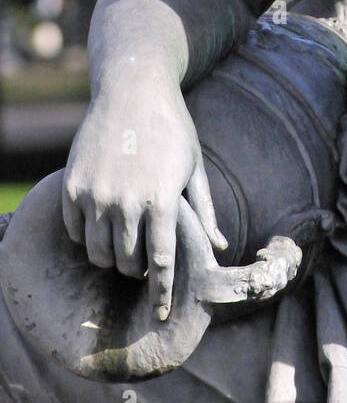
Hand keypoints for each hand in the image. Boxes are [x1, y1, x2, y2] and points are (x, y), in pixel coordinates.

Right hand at [62, 76, 226, 320]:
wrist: (133, 88)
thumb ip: (203, 211)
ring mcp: (95, 194)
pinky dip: (86, 236)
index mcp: (162, 199)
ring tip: (123, 246)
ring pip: (97, 253)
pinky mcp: (72, 186)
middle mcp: (126, 201)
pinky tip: (100, 224)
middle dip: (137, 270)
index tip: (161, 315)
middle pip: (127, 263)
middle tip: (143, 260)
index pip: (160, 263)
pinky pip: (75, 230)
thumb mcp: (194, 166)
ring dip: (111, 258)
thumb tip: (217, 249)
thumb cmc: (172, 127)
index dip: (160, 293)